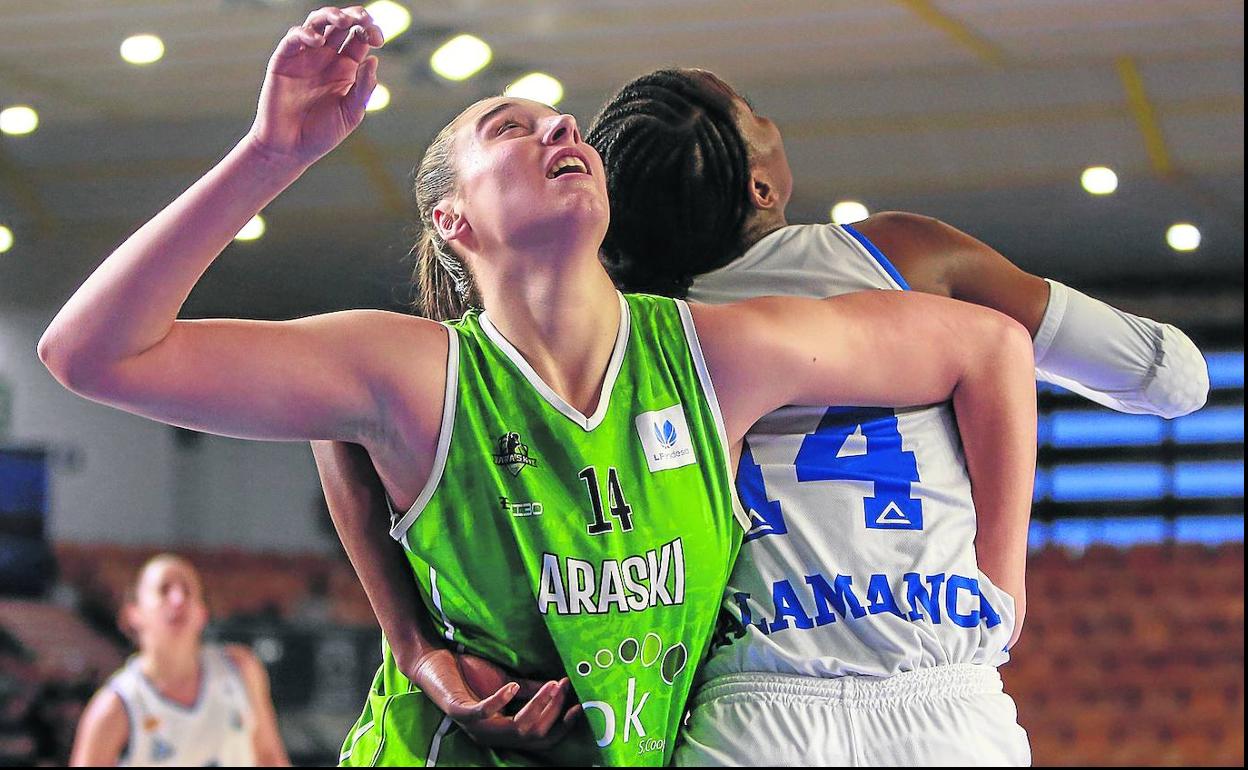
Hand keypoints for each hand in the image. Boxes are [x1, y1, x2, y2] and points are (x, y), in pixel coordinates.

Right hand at [248, 6, 384, 165]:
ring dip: (330, 15)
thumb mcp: (351, 113)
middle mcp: (325, 57)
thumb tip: (374, 60)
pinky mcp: (283, 60)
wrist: (289, 149)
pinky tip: (317, 41)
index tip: (379, 39)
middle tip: (363, 18)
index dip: (370, 31)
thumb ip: (363, 88)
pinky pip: (293, 38)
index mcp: (345, 67)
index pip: (359, 38)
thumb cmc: (321, 134)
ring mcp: (304, 56)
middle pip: (340, 24)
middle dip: (353, 16)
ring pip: (317, 23)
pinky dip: (305, 34)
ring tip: (341, 20)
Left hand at [406, 648, 581, 751]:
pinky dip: (500, 701)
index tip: (580, 706)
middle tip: (565, 687)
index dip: (562, 726)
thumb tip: (562, 686)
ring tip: (551, 686)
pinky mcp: (459, 711)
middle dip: (554, 711)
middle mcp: (492, 735)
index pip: (541, 739)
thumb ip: (531, 689)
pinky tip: (512, 686)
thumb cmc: (470, 673)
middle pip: (533, 734)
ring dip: (538, 706)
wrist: (436, 661)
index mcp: (505, 731)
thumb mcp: (508, 682)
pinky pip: (483, 713)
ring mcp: (475, 725)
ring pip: (516, 728)